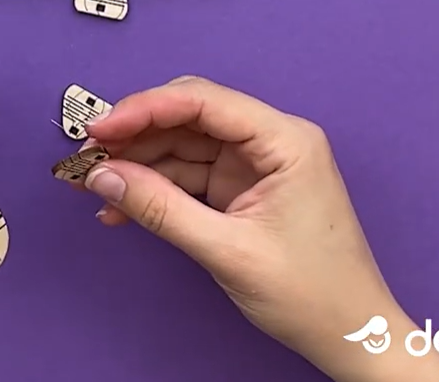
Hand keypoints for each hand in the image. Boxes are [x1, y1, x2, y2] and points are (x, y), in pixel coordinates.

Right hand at [75, 76, 438, 380]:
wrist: (350, 336)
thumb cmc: (316, 294)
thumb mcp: (228, 251)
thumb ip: (161, 209)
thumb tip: (105, 176)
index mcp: (285, 141)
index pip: (203, 102)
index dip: (144, 108)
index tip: (100, 128)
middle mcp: (270, 143)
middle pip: (187, 117)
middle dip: (134, 134)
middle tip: (88, 156)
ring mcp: (254, 166)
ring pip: (180, 146)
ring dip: (136, 163)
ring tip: (93, 184)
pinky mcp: (241, 190)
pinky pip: (186, 175)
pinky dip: (152, 189)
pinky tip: (120, 205)